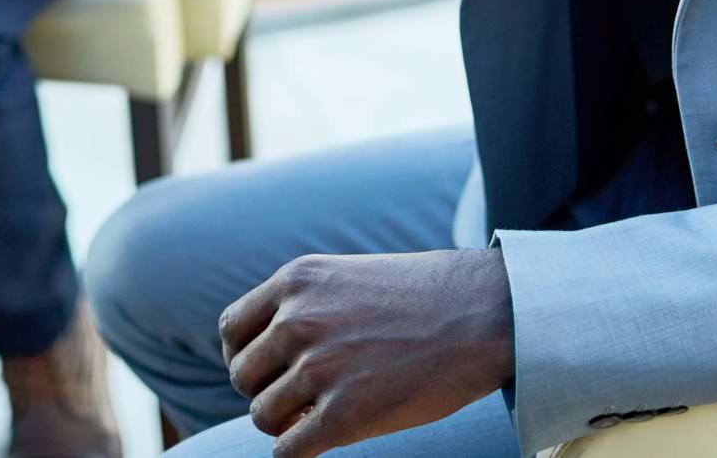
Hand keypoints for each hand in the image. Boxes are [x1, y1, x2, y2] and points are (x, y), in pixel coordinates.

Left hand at [219, 250, 514, 456]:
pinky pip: (288, 451)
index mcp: (296, 281)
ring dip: (285, 424)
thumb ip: (305, 304)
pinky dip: (297, 454)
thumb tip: (271, 351)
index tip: (269, 371)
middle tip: (300, 398)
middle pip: (242, 376)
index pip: (232, 330)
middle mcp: (298, 321)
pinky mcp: (345, 414)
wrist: (484, 314)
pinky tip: (318, 444)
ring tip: (318, 417)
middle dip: (266, 391)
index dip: (245, 357)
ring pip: (262, 416)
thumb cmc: (426, 297)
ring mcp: (320, 368)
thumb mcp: (349, 277)